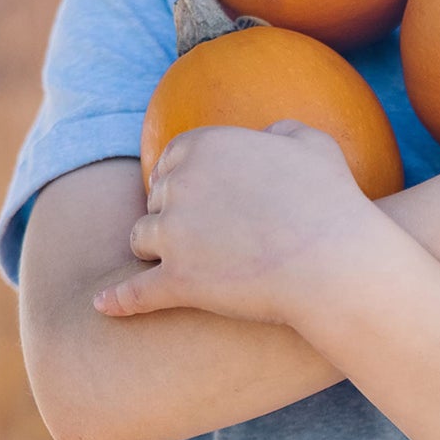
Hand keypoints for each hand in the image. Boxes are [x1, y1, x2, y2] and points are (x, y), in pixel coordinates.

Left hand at [92, 122, 381, 325]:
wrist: (336, 265)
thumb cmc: (334, 205)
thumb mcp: (315, 146)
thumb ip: (284, 132)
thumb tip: (270, 136)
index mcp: (205, 146)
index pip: (172, 160)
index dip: (184, 181)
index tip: (203, 200)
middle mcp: (179, 185)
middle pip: (155, 200)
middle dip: (170, 215)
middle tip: (199, 237)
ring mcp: (173, 236)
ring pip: (141, 240)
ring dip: (153, 251)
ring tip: (175, 266)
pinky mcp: (177, 283)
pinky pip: (136, 293)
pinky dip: (119, 301)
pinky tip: (103, 307)